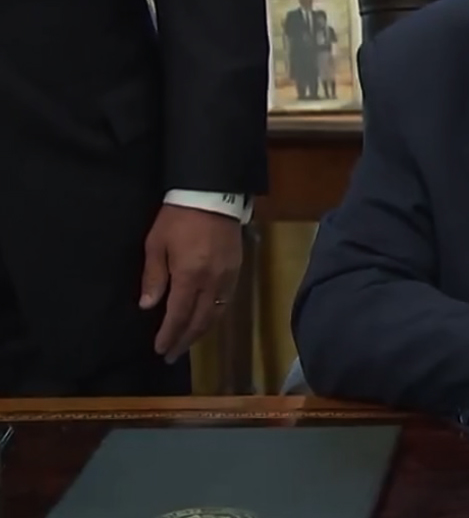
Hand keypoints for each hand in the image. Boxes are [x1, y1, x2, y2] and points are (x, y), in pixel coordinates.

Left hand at [139, 205, 242, 361]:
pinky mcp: (237, 268)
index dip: (170, 334)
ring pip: (217, 313)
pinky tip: (206, 319)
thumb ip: (154, 277)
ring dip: (202, 331)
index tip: (160, 349)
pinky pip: (226, 300)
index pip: (179, 315)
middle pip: (201, 320)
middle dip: (186, 340)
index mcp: (190, 276)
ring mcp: (228, 276)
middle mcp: (212, 281)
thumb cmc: (177, 218)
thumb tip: (149, 306)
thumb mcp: (156, 244)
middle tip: (172, 354)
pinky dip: (215, 315)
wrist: (212, 195)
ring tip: (188, 341)